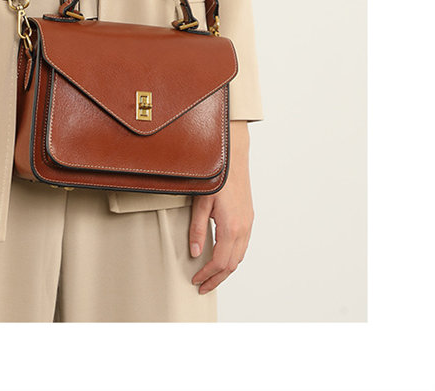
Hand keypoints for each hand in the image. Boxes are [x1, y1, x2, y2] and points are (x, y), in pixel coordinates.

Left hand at [189, 121, 253, 294]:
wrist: (234, 158)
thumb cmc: (217, 177)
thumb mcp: (201, 202)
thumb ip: (197, 229)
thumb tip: (195, 253)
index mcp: (231, 227)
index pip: (219, 261)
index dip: (207, 274)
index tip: (195, 279)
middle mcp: (243, 228)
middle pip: (231, 265)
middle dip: (216, 278)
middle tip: (202, 286)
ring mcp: (248, 224)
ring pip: (239, 257)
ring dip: (225, 270)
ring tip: (211, 276)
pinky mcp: (249, 218)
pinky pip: (243, 246)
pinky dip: (233, 257)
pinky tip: (223, 256)